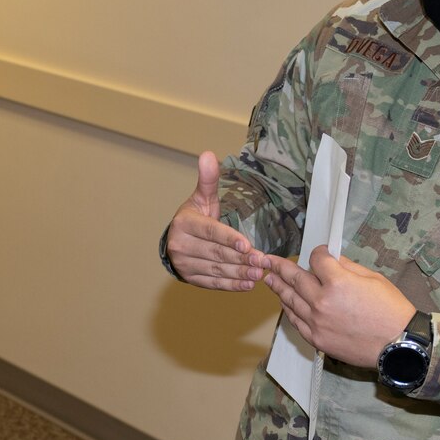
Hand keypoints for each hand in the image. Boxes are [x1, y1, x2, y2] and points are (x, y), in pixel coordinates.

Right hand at [166, 152, 267, 290]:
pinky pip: (213, 283)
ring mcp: (184, 264)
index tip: (248, 245)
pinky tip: (248, 284)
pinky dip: (232, 285)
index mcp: (184, 224)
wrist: (177, 240)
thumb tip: (208, 154)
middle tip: (262, 261)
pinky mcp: (190, 278)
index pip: (210, 232)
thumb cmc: (195, 217)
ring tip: (259, 273)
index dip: (229, 239)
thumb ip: (208, 179)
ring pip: (217, 269)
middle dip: (241, 258)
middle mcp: (180, 245)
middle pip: (216, 252)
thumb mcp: (202, 197)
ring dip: (239, 273)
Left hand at [258, 247, 416, 367]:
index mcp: (338, 282)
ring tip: (269, 279)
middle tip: (269, 261)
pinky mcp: (316, 338)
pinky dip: (288, 309)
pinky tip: (284, 302)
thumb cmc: (390, 311)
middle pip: (295, 279)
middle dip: (281, 267)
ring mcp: (316, 321)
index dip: (317, 253)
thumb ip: (347, 267)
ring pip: (290, 300)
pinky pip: (295, 321)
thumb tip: (331, 259)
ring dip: (278, 287)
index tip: (319, 253)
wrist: (397, 345)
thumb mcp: (373, 279)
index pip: (317, 260)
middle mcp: (321, 301)